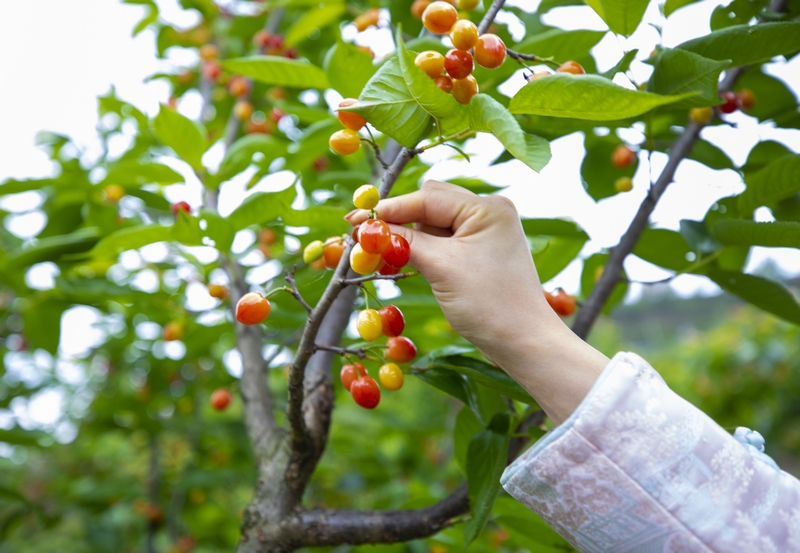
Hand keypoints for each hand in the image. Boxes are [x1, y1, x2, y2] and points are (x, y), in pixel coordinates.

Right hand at [347, 180, 607, 424]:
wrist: (523, 342)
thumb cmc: (488, 303)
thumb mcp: (442, 268)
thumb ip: (406, 241)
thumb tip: (370, 227)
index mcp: (487, 208)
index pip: (429, 197)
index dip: (391, 208)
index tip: (357, 220)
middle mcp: (488, 213)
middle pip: (430, 204)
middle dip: (399, 220)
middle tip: (366, 237)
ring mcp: (485, 234)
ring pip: (433, 224)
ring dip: (408, 237)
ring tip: (381, 254)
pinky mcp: (479, 254)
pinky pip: (443, 242)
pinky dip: (422, 250)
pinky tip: (400, 261)